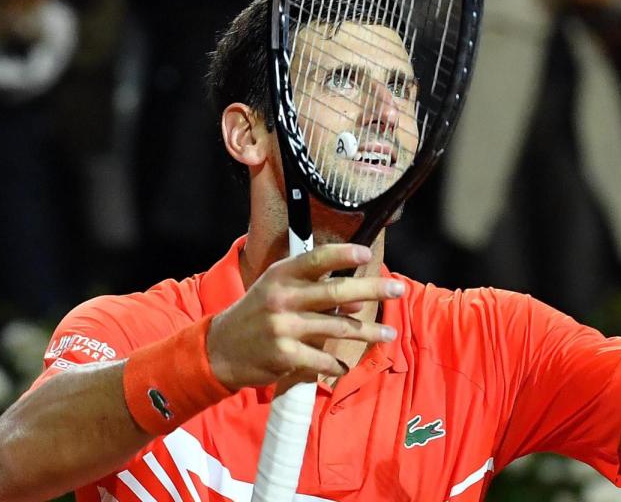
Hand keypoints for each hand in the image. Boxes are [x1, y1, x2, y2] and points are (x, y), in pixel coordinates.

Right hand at [206, 244, 401, 390]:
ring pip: (338, 328)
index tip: (367, 253)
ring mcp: (284, 327)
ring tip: (389, 333)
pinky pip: (322, 360)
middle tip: (398, 289)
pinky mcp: (285, 355)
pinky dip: (336, 366)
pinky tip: (344, 367)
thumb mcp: (279, 290)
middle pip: (336, 292)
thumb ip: (316, 289)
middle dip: (372, 289)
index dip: (343, 254)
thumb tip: (359, 296)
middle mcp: (283, 298)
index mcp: (282, 275)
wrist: (221, 349)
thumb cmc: (259, 313)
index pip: (316, 259)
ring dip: (368, 331)